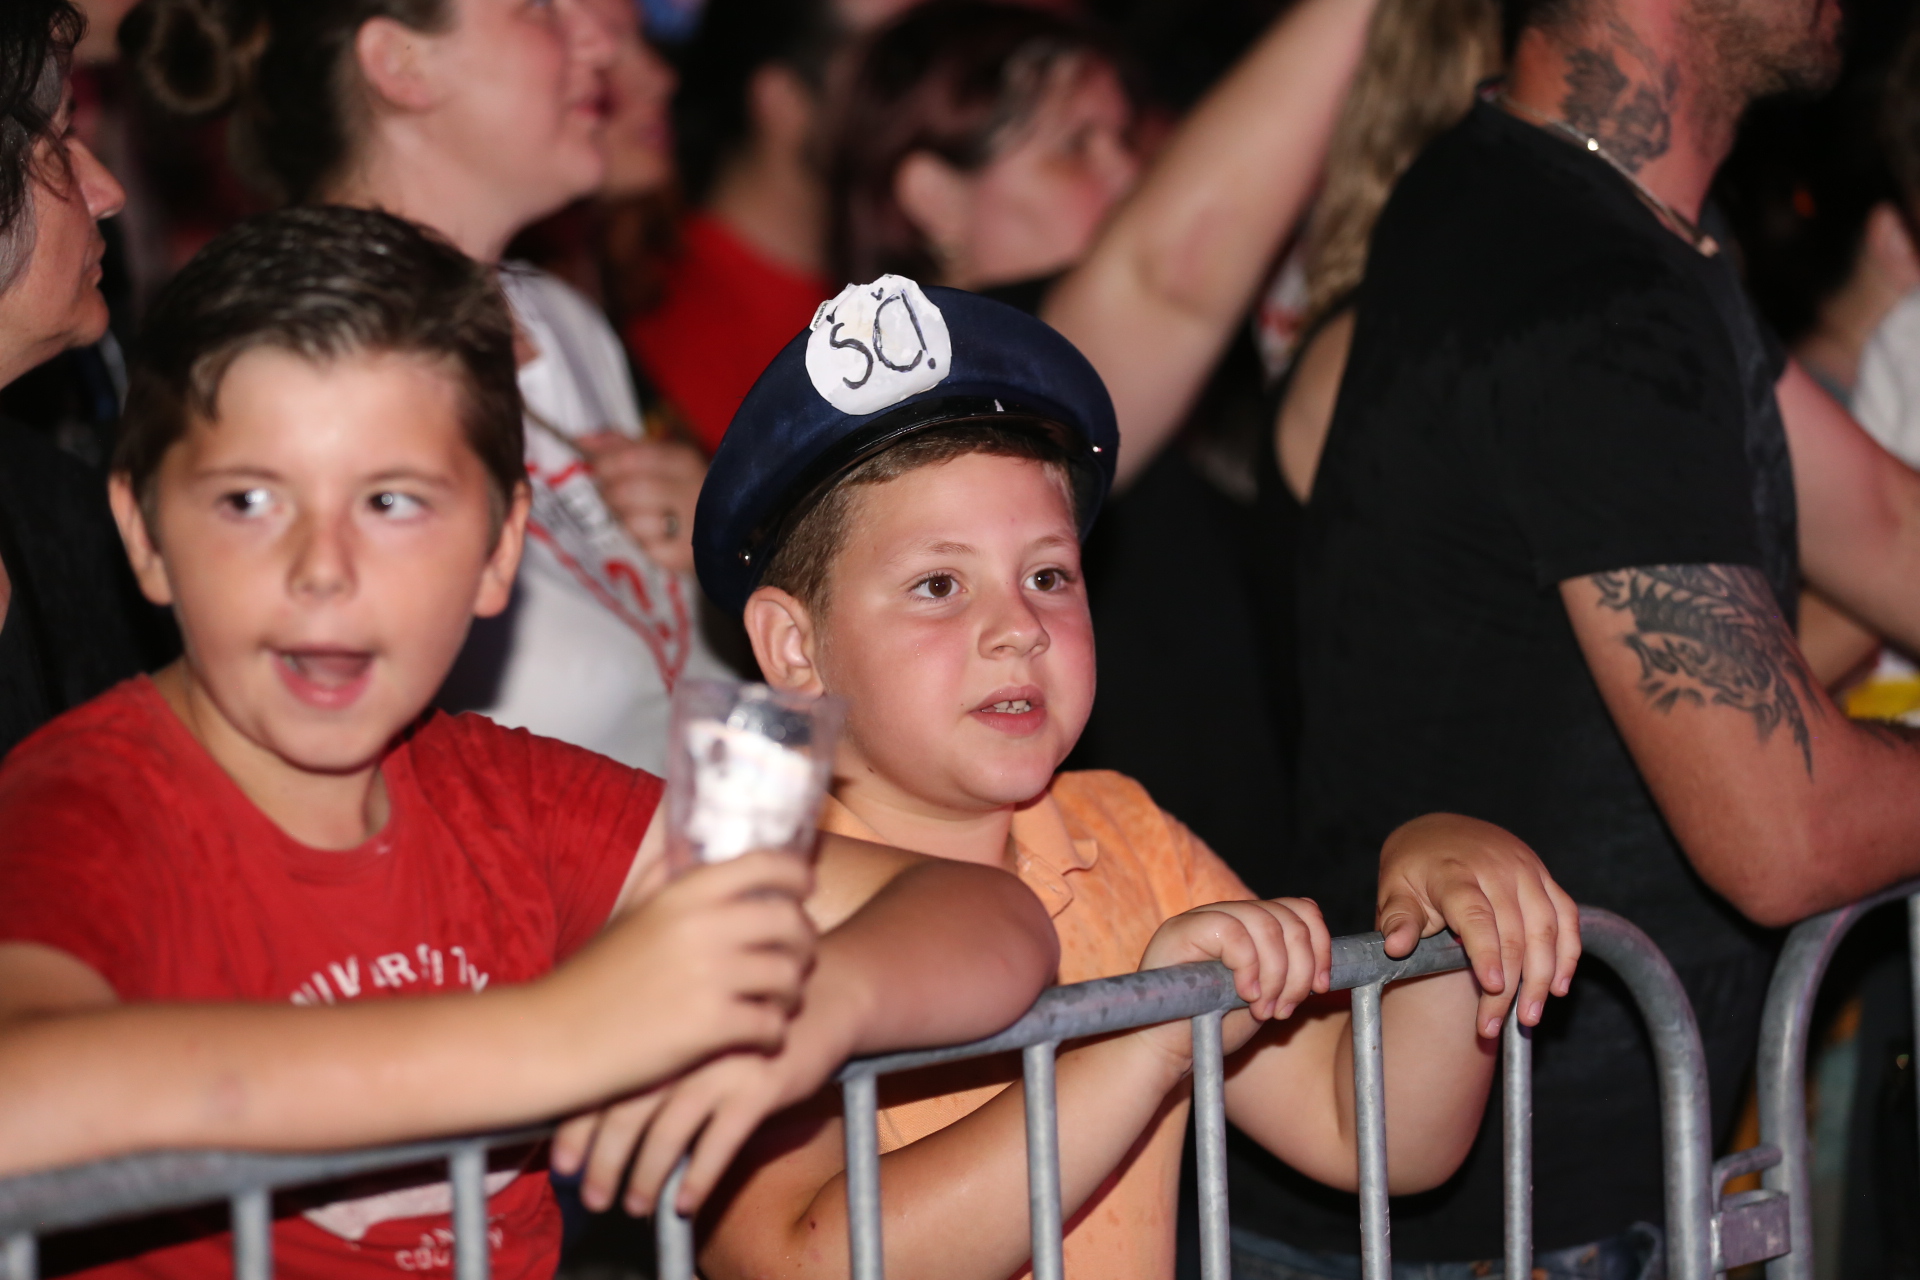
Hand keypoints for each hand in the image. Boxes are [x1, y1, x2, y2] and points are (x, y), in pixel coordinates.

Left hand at [552, 967, 860, 1215]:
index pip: (602, 1082)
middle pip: (626, 1114)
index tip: (559, 1166)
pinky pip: (719, 1145)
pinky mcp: (758, 1088)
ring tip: (635, 1206)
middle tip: (590, 1197)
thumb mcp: (694, 1007)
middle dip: (603, 1163)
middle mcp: (681, 1044)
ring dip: (647, 1180)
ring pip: (668, 1136)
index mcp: (657, 1021)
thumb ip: (653, 1036)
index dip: (575, 1129)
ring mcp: (719, 1067)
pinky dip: (699, 1179)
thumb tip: (597, 1086)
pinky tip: (686, 1203)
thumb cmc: (748, 1005)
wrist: (823, 991)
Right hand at [553, 852, 816, 1096]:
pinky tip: (758, 1038)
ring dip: (791, 994)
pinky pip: (774, 1026)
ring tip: (776, 1004)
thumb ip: (661, 877)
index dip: (798, 878)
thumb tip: (684, 840)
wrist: (549, 1039)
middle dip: (802, 946)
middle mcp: (703, 927)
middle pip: (793, 924)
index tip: (803, 893)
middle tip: (793, 962)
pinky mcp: (710, 1027)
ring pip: (791, 978)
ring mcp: (709, 977)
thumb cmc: (590, 978)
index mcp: (684, 894)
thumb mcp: (627, 914)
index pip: (769, 865)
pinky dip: (773, 1035)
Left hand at [577, 431, 705, 573]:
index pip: (630, 459)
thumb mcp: (660, 461)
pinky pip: (647, 551)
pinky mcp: (685, 556)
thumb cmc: (682, 493)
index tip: (595, 472)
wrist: (727, 535)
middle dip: (609, 498)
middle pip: (627, 491)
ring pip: (634, 523)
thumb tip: (579, 440)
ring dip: (626, 524)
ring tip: (634, 521)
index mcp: (682, 460)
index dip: (603, 466)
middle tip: (610, 501)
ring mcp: (692, 525)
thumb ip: (620, 447)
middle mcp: (691, 489)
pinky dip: (644, 547)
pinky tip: (652, 542)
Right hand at [1135, 898, 1330, 1062]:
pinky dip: (1248, 967)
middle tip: (1286, 1010)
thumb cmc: (1210, 1028)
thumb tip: (1324, 964)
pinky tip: (1246, 996)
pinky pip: (1231, 933)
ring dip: (1276, 975)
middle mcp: (1227, 913)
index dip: (1320, 946)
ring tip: (1265, 1011)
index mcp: (1249, 925)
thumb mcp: (1263, 998)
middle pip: (1287, 917)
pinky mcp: (1181, 930)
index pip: (1300, 910)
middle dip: (1299, 969)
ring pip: (1264, 923)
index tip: (1319, 989)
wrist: (1163, 1050)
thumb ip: (1287, 974)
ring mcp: (1202, 917)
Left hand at [1375, 814, 1579, 1038]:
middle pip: (1514, 931)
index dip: (1486, 952)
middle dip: (1510, 985)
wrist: (1440, 833)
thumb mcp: (1395, 889)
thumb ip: (1397, 919)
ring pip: (1546, 928)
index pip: (1475, 914)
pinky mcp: (1545, 876)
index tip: (1492, 988)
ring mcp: (1526, 869)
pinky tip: (1557, 986)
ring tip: (1528, 1018)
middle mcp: (1496, 867)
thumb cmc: (1415, 869)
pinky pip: (1566, 916)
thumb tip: (1397, 946)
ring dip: (1542, 976)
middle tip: (1493, 1026)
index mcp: (1454, 871)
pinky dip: (1568, 953)